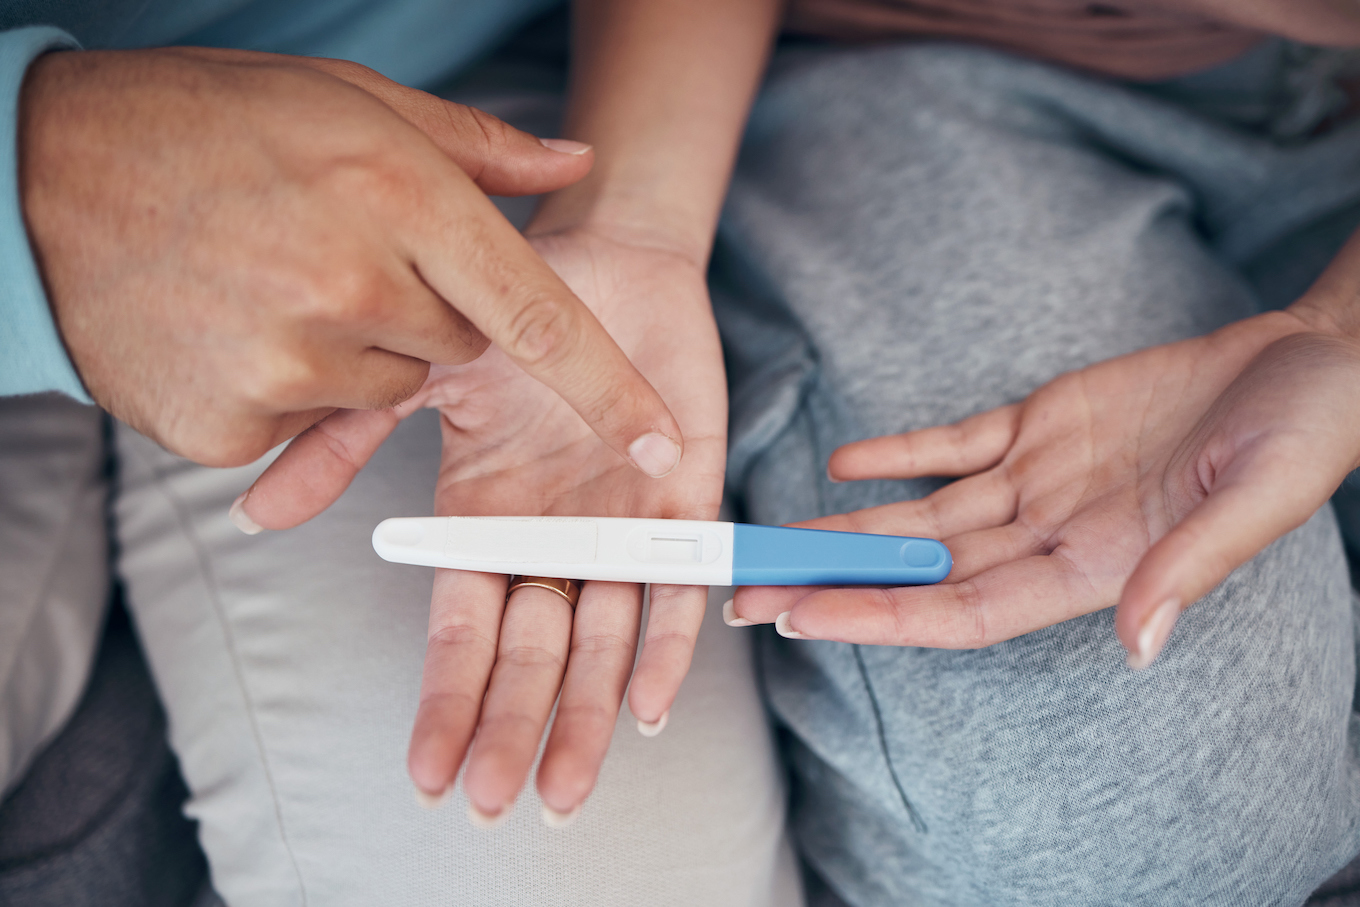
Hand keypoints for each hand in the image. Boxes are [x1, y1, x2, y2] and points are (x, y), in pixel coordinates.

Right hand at [20, 47, 681, 473]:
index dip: (606, 386)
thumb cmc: (210, 126)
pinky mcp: (229, 426)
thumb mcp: (351, 104)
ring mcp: (285, 366)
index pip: (536, 316)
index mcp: (397, 200)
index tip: (660, 440)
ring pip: (380, 392)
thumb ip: (476, 148)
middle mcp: (352, 290)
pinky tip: (233, 326)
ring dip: (352, 351)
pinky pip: (303, 428)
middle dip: (423, 315)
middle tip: (347, 255)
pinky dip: (284, 388)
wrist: (42, 175)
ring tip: (277, 283)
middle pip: (454, 354)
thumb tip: (575, 164)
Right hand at [241, 225, 727, 819]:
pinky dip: (667, 645)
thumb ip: (343, 443)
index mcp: (487, 525)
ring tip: (564, 785)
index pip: (463, 632)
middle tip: (497, 803)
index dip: (448, 700)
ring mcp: (620, 529)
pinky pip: (677, 588)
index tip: (430, 775)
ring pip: (603, 641)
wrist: (608, 259)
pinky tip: (651, 705)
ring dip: (588, 715)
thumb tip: (248, 510)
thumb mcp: (420, 378)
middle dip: (515, 727)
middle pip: (532, 655)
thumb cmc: (511, 315)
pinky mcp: (685, 506)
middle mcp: (553, 542)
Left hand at [730, 310, 1359, 667]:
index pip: (965, 610)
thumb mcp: (1257, 498)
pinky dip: (899, 455)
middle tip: (744, 596)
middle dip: (833, 584)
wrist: (1310, 359)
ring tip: (768, 538)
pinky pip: (954, 445)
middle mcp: (1052, 533)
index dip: (883, 618)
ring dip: (844, 527)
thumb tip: (1136, 646)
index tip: (806, 622)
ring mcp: (1040, 480)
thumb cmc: (1301, 432)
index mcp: (1097, 566)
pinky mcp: (1040, 425)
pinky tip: (842, 465)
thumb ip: (1187, 567)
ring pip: (920, 515)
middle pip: (921, 571)